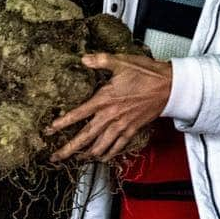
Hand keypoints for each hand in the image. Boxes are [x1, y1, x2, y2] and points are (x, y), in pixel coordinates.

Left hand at [47, 52, 172, 162]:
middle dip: (69, 149)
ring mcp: (122, 125)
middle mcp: (111, 116)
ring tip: (76, 159)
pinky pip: (117, 146)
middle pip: (85, 136)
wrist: (170, 86)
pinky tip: (100, 158)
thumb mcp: (122, 62)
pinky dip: (108, 154)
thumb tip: (83, 59)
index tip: (49, 131)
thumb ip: (101, 61)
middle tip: (55, 157)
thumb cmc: (147, 73)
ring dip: (87, 154)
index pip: (77, 114)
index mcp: (104, 99)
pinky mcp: (132, 130)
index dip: (62, 124)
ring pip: (100, 145)